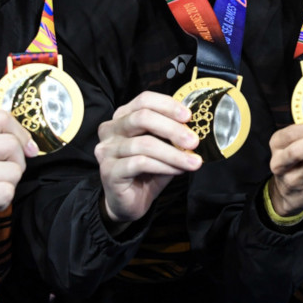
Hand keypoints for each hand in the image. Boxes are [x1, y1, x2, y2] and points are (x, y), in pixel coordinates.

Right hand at [0, 109, 37, 269]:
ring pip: (13, 170)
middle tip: (0, 178)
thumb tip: (31, 146)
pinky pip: (6, 192)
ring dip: (8, 186)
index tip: (25, 149)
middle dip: (16, 163)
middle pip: (11, 143)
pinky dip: (2, 202)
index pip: (0, 117)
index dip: (20, 133)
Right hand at [94, 91, 201, 226]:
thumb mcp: (163, 148)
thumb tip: (195, 127)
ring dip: (173, 153)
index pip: (144, 100)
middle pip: (142, 117)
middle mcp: (110, 130)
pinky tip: (177, 171)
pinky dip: (163, 166)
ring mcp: (106, 150)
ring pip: (144, 143)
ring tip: (193, 162)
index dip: (167, 105)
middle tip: (194, 141)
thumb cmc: (147, 172)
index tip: (188, 116)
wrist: (130, 203)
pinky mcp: (108, 170)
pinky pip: (140, 163)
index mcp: (123, 117)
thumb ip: (173, 135)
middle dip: (172, 128)